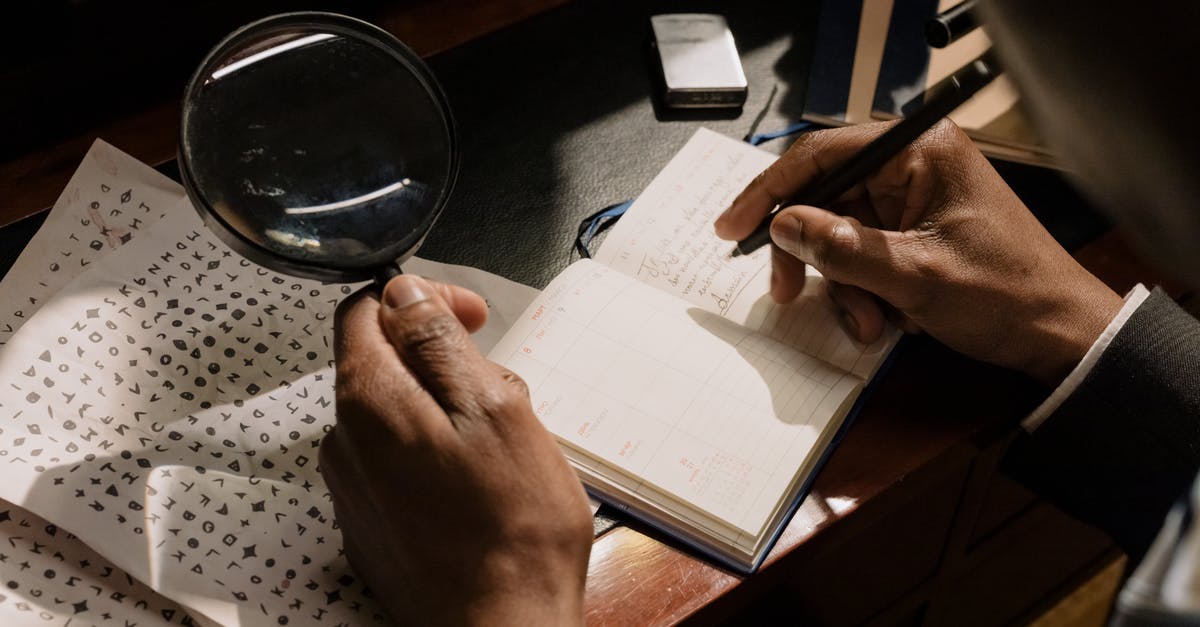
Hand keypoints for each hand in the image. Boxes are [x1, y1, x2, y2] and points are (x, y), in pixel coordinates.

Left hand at [320, 276, 592, 625]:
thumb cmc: (512, 530)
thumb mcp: (494, 409)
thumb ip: (439, 343)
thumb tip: (405, 294)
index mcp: (369, 402)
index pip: (366, 310)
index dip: (421, 300)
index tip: (471, 318)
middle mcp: (344, 444)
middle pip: (383, 364)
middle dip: (443, 362)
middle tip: (504, 392)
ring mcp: (354, 490)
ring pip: (398, 415)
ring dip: (446, 411)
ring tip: (501, 447)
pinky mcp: (372, 526)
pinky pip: (399, 464)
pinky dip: (436, 455)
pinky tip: (480, 486)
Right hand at [715, 120, 1122, 384]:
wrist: (1059, 335)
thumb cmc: (1006, 296)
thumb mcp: (913, 277)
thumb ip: (841, 248)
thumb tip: (785, 226)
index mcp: (919, 152)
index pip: (822, 154)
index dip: (769, 192)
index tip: (733, 229)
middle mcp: (913, 166)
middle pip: (825, 199)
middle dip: (811, 255)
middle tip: (789, 294)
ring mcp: (915, 200)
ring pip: (839, 235)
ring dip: (842, 284)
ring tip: (870, 322)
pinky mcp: (916, 231)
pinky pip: (862, 254)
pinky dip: (862, 290)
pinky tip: (887, 319)